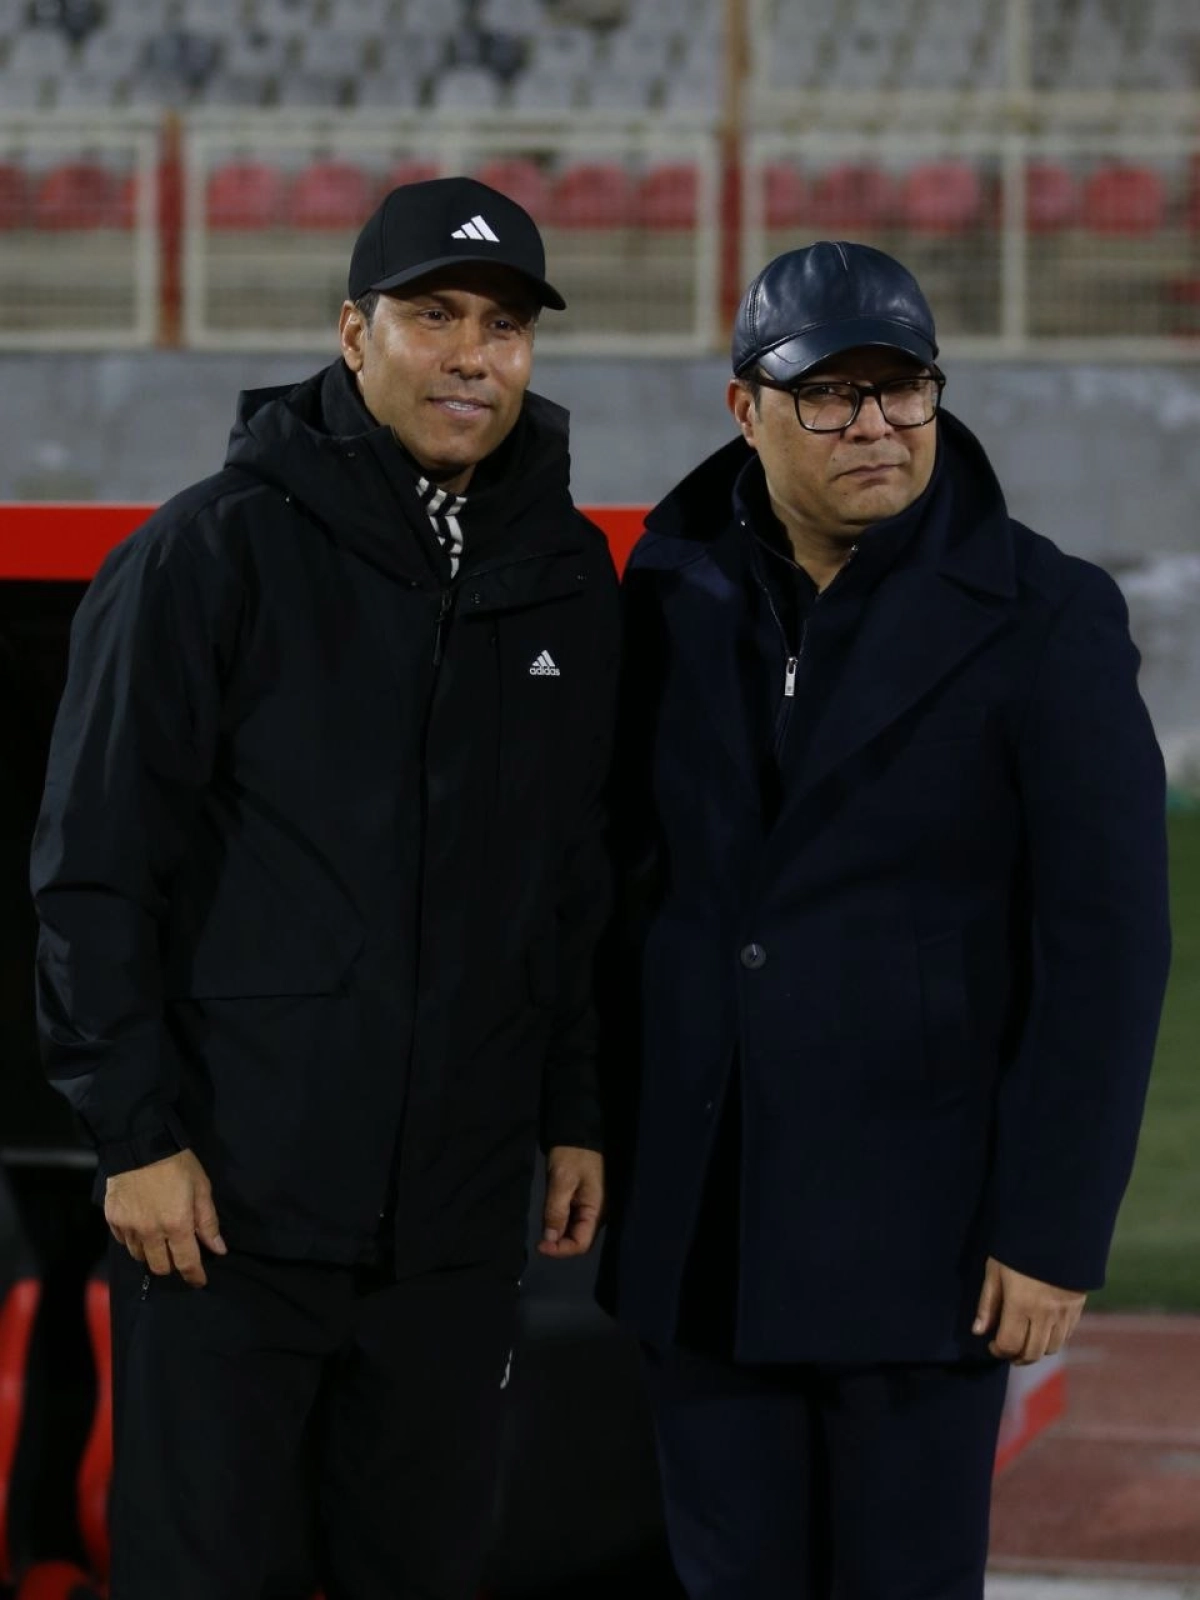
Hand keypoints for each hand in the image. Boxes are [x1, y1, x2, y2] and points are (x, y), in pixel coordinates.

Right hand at [104, 1149, 226, 1287]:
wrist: (140, 1144)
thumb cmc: (178, 1164)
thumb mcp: (201, 1188)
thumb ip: (208, 1221)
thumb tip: (219, 1249)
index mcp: (177, 1225)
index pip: (186, 1262)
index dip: (194, 1275)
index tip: (199, 1280)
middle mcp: (151, 1232)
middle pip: (160, 1267)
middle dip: (172, 1266)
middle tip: (178, 1254)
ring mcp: (129, 1227)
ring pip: (140, 1257)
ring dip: (152, 1254)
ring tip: (159, 1240)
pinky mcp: (113, 1220)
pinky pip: (124, 1241)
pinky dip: (134, 1240)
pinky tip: (142, 1227)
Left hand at [537, 1146, 603, 1258]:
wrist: (578, 1133)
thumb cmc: (573, 1155)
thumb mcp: (562, 1181)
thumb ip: (556, 1211)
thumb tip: (549, 1239)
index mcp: (597, 1210)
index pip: (581, 1244)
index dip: (561, 1250)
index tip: (540, 1246)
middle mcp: (597, 1214)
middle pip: (579, 1240)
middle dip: (559, 1245)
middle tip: (538, 1242)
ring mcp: (591, 1208)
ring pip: (575, 1232)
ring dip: (558, 1235)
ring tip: (542, 1233)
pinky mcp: (584, 1202)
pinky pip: (573, 1221)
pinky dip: (560, 1224)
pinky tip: (549, 1221)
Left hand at [972, 1255, 1085, 1364]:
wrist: (1055, 1231)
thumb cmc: (1017, 1250)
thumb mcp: (995, 1271)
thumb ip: (987, 1303)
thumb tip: (978, 1331)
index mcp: (1020, 1305)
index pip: (1009, 1344)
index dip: (998, 1350)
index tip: (992, 1344)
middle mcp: (1044, 1314)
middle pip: (1032, 1353)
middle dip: (1016, 1356)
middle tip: (1007, 1349)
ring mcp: (1063, 1313)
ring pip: (1051, 1348)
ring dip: (1036, 1351)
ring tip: (1024, 1342)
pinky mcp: (1077, 1308)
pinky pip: (1066, 1336)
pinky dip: (1053, 1340)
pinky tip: (1042, 1331)